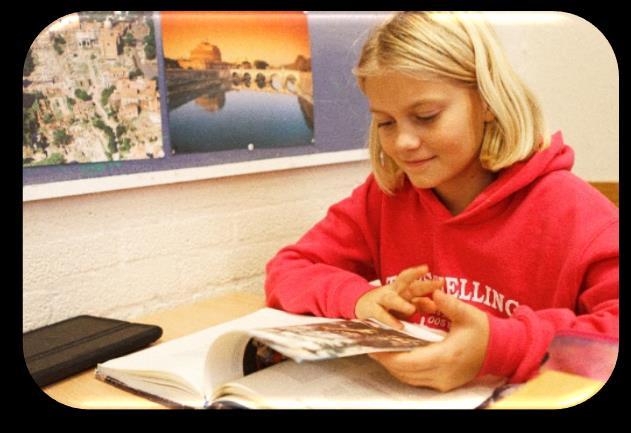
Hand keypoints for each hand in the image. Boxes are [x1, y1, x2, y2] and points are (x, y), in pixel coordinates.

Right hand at [354, 265, 442, 328]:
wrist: (361, 304)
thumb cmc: (388, 305)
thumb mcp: (404, 302)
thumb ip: (419, 304)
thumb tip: (435, 305)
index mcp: (403, 289)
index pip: (417, 284)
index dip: (429, 284)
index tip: (442, 283)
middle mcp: (393, 292)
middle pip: (409, 285)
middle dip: (423, 285)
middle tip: (437, 284)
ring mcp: (381, 299)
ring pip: (392, 299)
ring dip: (401, 303)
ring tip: (411, 310)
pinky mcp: (371, 310)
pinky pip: (380, 314)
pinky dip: (389, 320)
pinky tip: (399, 326)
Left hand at [368, 290, 489, 391]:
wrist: (501, 351)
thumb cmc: (484, 331)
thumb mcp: (468, 314)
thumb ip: (450, 304)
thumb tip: (435, 292)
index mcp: (446, 356)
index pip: (409, 360)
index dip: (389, 354)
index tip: (375, 344)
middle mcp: (442, 373)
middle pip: (404, 372)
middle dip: (385, 359)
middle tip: (370, 346)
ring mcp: (443, 382)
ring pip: (408, 378)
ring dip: (392, 365)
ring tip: (378, 350)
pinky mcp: (444, 384)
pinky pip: (416, 380)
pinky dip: (403, 370)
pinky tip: (395, 357)